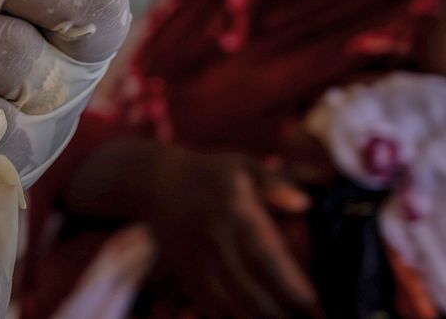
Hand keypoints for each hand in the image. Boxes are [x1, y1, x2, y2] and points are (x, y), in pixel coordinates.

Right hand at [146, 147, 317, 317]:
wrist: (158, 184)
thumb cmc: (210, 175)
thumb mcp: (243, 166)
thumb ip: (275, 183)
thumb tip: (304, 204)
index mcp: (236, 214)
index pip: (269, 259)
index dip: (293, 287)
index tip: (312, 301)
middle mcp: (216, 243)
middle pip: (254, 295)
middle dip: (283, 313)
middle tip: (305, 317)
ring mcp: (198, 263)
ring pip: (234, 308)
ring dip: (259, 318)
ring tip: (280, 316)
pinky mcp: (186, 275)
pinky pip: (211, 309)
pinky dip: (232, 317)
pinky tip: (250, 315)